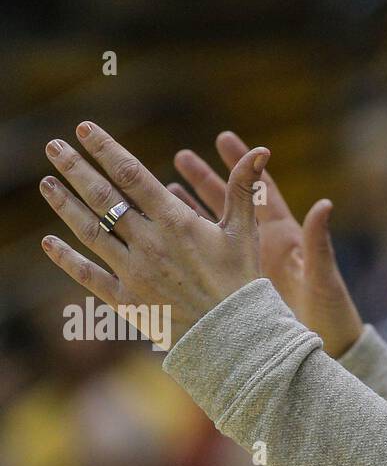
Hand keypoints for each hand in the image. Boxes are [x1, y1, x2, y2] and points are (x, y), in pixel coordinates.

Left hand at [39, 122, 267, 349]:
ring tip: (46, 183)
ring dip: (64, 205)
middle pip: (102, 197)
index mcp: (175, 221)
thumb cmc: (242, 281)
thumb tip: (261, 150)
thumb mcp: (245, 232)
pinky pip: (88, 275)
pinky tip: (49, 242)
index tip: (84, 129)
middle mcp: (149, 243)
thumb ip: (244, 189)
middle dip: (75, 168)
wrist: (235, 336)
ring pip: (90, 231)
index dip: (105, 149)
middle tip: (54, 146)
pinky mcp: (126, 301)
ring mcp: (134, 272)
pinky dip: (66, 258)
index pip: (131, 174)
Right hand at [169, 131, 362, 358]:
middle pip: (229, 205)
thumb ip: (318, 241)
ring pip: (210, 232)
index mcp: (285, 237)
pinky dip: (182, 250)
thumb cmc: (329, 312)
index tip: (222, 137)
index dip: (241, 165)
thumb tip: (324, 204)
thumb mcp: (321, 276)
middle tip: (179, 157)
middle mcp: (264, 246)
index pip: (259, 193)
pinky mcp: (235, 287)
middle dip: (204, 181)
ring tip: (161, 191)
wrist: (325, 347)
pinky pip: (203, 263)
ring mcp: (247, 267)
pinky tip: (158, 241)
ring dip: (186, 212)